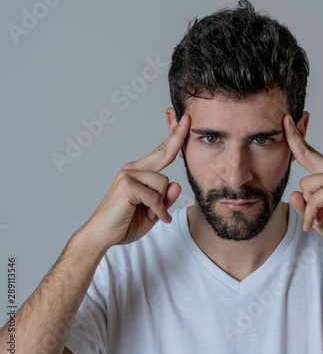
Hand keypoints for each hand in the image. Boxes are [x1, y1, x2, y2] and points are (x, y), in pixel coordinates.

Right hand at [79, 115, 190, 249]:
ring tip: (148, 212)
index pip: (162, 152)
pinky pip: (155, 197)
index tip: (186, 120)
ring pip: (164, 183)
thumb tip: (177, 184)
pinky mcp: (127, 186)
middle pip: (164, 153)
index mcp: (139, 172)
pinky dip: (158, 211)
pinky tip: (151, 217)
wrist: (102, 235)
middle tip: (188, 118)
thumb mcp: (154, 211)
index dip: (175, 136)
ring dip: (160, 203)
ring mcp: (128, 175)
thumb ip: (166, 198)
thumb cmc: (126, 222)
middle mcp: (133, 169)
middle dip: (178, 136)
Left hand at [283, 114, 322, 251]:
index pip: (309, 153)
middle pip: (305, 154)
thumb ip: (304, 206)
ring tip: (319, 218)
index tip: (287, 120)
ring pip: (305, 186)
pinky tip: (316, 223)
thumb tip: (293, 193)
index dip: (297, 137)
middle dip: (293, 138)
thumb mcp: (316, 217)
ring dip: (308, 207)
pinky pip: (313, 198)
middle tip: (285, 119)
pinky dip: (312, 214)